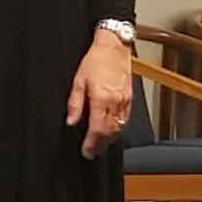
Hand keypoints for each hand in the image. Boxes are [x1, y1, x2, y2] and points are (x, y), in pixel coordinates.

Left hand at [67, 30, 132, 158]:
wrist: (114, 47)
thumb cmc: (95, 61)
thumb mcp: (78, 81)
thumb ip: (75, 103)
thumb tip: (71, 121)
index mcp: (102, 99)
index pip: (97, 128)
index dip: (92, 143)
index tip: (86, 152)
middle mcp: (116, 103)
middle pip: (110, 132)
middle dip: (101, 145)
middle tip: (93, 153)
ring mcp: (125, 101)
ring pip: (120, 127)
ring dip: (110, 139)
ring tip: (100, 145)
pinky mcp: (130, 98)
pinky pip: (125, 119)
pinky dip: (118, 128)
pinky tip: (112, 131)